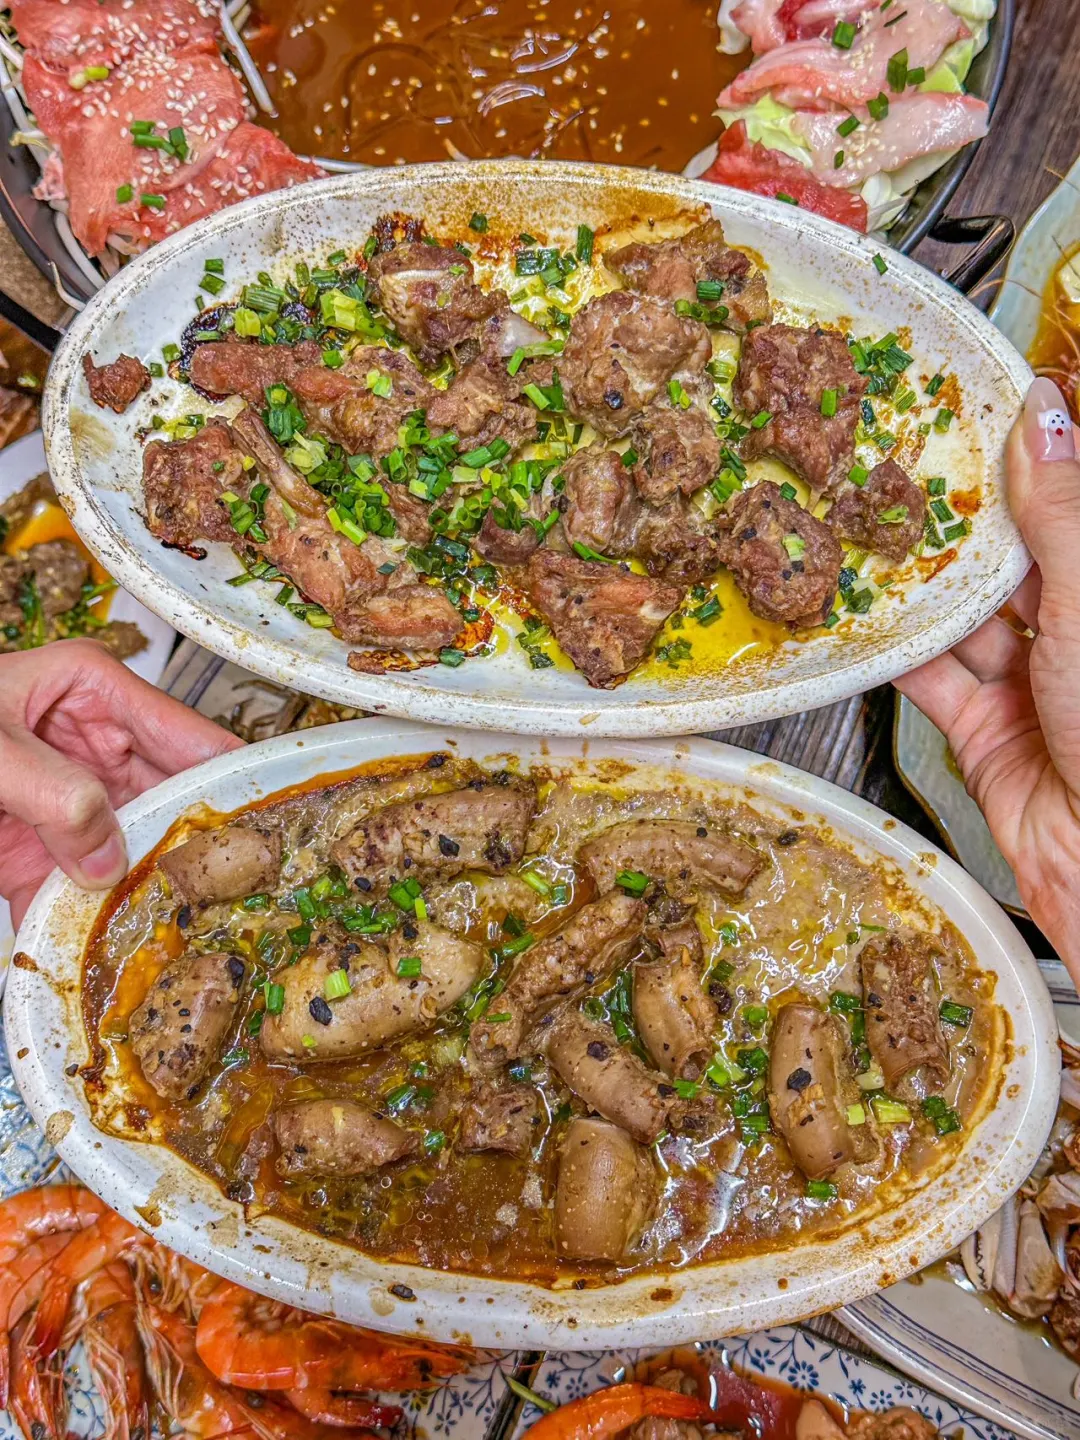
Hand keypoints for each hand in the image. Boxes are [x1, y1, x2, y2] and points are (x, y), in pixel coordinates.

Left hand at [0, 639, 241, 930]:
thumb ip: (53, 792)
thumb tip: (110, 857)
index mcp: (93, 693)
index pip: (188, 736)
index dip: (233, 779)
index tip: (274, 825)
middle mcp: (92, 746)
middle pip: (170, 802)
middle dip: (197, 849)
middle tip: (238, 897)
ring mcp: (67, 803)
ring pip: (132, 853)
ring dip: (152, 893)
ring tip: (192, 931)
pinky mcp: (36, 852)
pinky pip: (79, 889)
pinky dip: (94, 921)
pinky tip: (118, 948)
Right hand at [897, 377, 1079, 987]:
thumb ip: (1059, 518)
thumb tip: (1044, 419)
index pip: (1063, 507)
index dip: (1022, 458)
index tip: (971, 407)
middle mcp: (1076, 631)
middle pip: (1008, 558)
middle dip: (954, 520)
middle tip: (895, 469)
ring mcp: (1031, 682)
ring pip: (962, 616)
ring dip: (915, 585)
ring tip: (863, 534)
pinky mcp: (984, 730)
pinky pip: (930, 678)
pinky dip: (894, 652)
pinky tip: (863, 618)